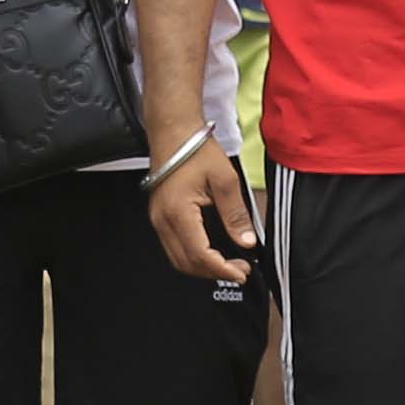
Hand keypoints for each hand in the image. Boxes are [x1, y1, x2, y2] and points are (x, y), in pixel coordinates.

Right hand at [147, 128, 260, 285]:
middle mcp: (163, 220)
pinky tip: (211, 253)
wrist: (173, 132)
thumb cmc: (196, 150)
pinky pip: (173, 247)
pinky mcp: (159, 217)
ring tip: (228, 265)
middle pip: (186, 263)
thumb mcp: (225, 180)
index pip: (200, 254)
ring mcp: (158, 220)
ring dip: (203, 268)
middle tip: (239, 270)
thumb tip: (247, 241)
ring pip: (178, 259)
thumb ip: (236, 215)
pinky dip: (193, 257)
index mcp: (178, 212)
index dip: (221, 269)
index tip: (241, 272)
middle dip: (214, 273)